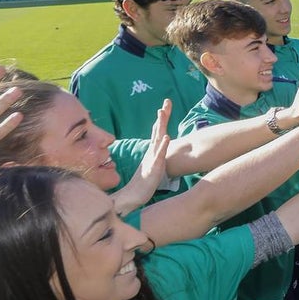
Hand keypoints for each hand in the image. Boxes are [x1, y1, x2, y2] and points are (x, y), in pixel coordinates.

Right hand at [111, 99, 171, 214]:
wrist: (132, 197)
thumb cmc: (143, 184)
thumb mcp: (153, 168)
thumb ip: (156, 160)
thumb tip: (159, 154)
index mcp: (152, 152)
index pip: (157, 132)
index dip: (162, 119)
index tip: (166, 106)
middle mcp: (151, 152)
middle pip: (157, 130)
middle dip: (162, 116)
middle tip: (166, 102)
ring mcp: (151, 159)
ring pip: (156, 139)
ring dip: (160, 126)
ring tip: (162, 112)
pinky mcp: (153, 168)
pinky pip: (158, 156)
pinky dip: (162, 146)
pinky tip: (166, 137)